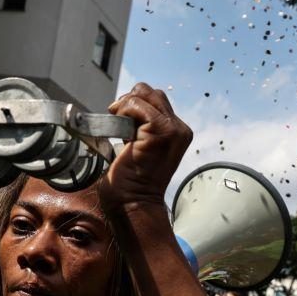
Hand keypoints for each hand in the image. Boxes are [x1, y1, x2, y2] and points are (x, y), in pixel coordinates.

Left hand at [98, 83, 192, 212]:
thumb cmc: (130, 182)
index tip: (121, 124)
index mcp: (177, 133)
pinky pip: (136, 104)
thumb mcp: (139, 147)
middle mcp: (179, 129)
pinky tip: (119, 128)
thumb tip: (123, 107)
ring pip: (144, 94)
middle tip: (116, 121)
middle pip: (151, 92)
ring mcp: (172, 129)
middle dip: (129, 102)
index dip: (134, 106)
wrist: (133, 202)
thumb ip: (140, 127)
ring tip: (118, 127)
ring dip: (125, 105)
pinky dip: (123, 110)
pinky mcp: (160, 130)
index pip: (155, 100)